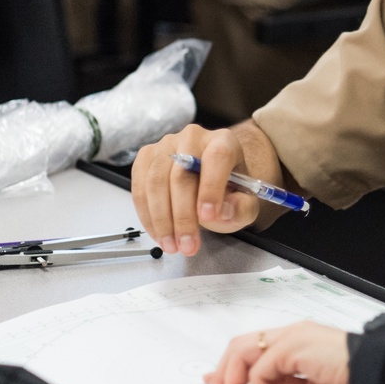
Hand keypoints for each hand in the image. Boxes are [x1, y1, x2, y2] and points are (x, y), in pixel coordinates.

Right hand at [130, 124, 260, 255]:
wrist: (210, 184)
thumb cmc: (228, 191)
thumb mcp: (245, 204)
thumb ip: (242, 208)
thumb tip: (222, 211)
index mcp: (223, 141)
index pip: (217, 158)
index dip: (211, 188)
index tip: (209, 217)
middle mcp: (193, 137)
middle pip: (182, 174)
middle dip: (183, 216)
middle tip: (188, 245)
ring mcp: (165, 145)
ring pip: (156, 183)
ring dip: (162, 220)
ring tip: (173, 246)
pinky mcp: (145, 158)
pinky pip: (139, 189)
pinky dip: (148, 216)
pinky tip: (160, 235)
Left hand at [204, 322, 353, 383]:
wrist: (377, 380)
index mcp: (297, 343)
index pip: (252, 349)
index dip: (229, 370)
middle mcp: (291, 334)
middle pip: (239, 346)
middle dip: (221, 378)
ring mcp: (291, 337)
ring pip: (241, 353)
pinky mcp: (292, 346)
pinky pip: (259, 372)